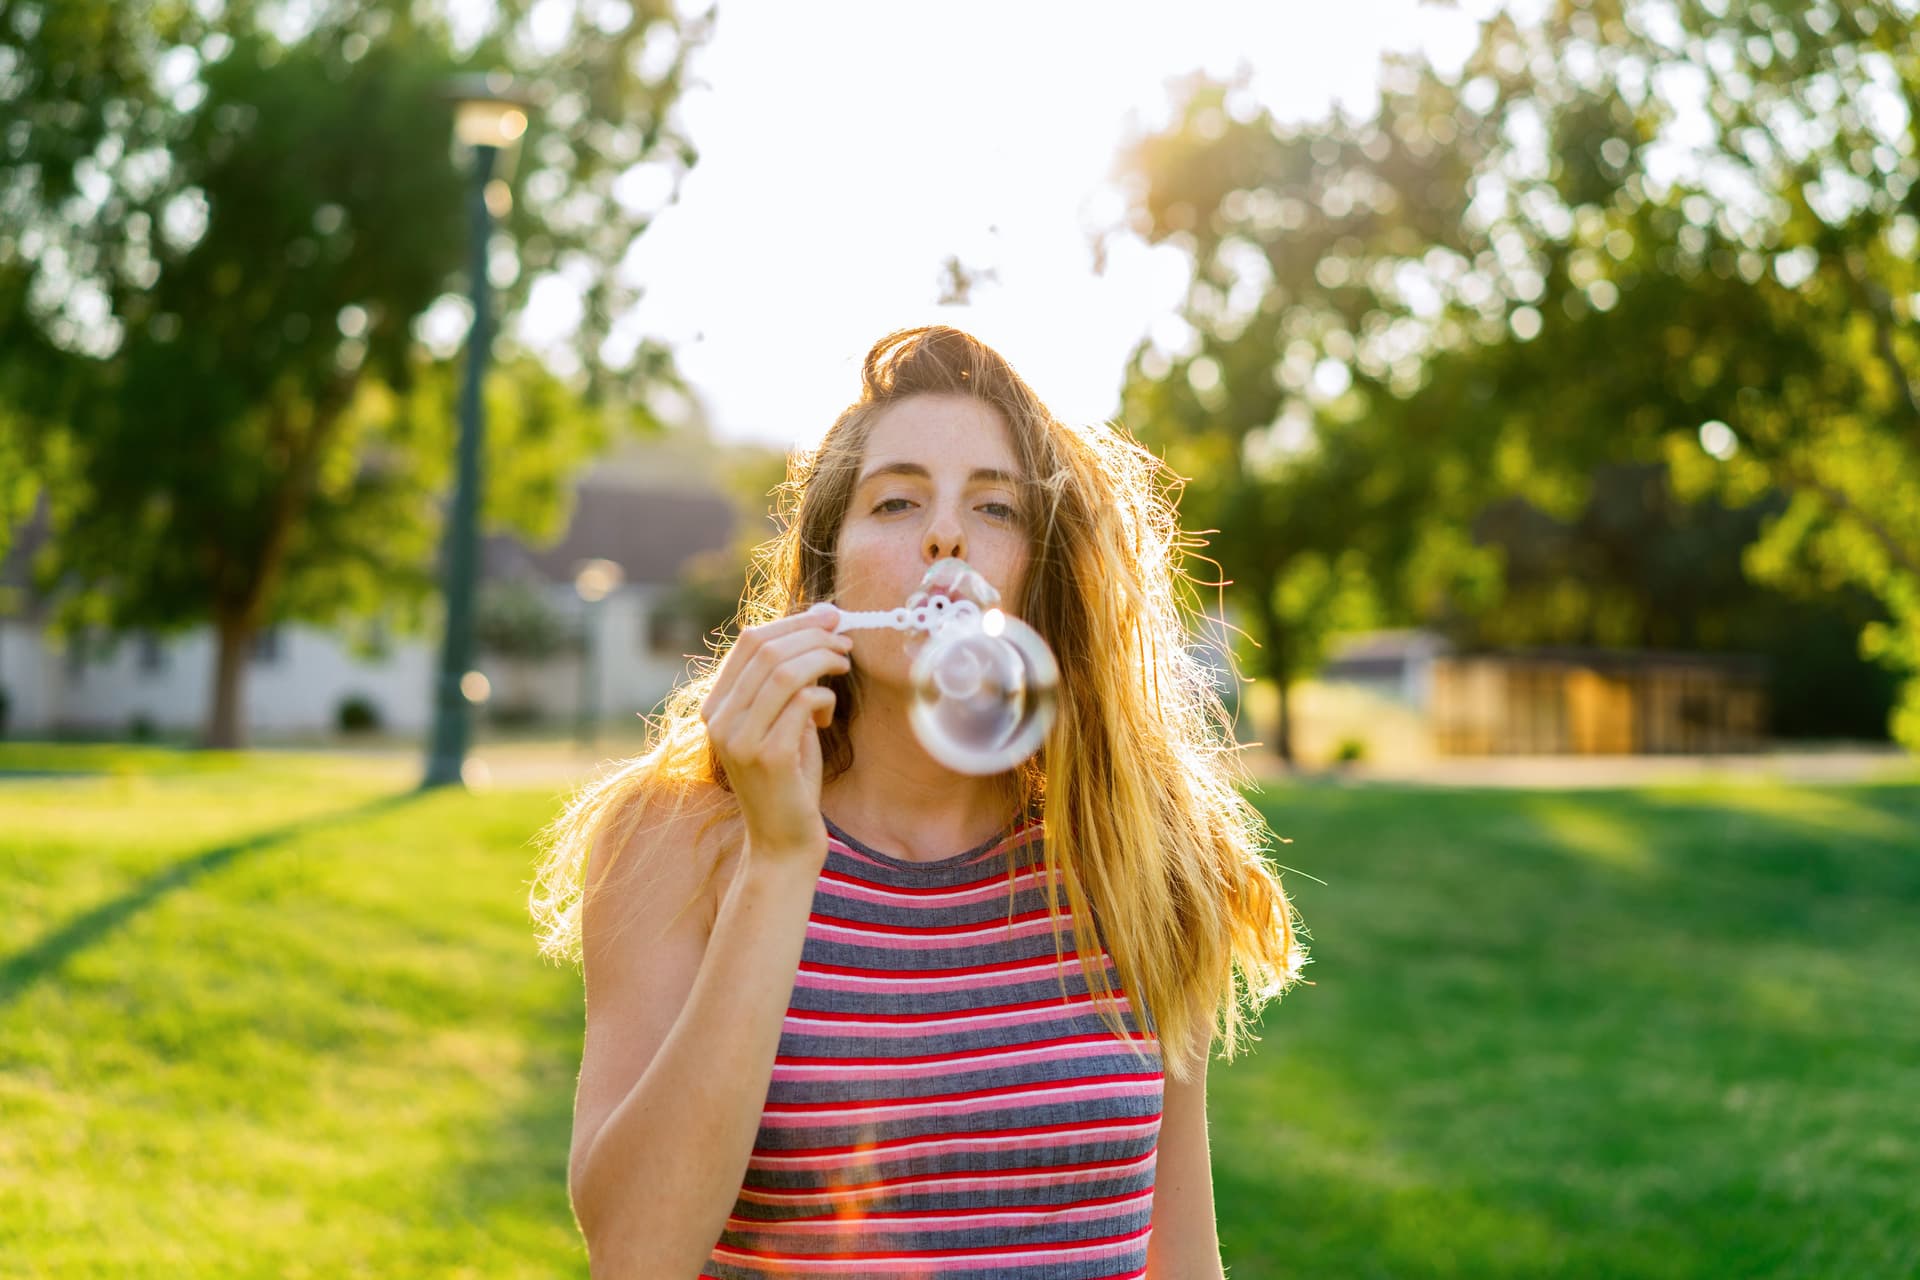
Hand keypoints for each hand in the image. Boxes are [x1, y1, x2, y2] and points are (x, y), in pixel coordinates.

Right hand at [699, 605, 849, 865]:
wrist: (782, 841)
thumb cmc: (789, 779)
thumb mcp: (782, 722)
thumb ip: (788, 681)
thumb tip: (820, 623)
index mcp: (717, 707)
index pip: (749, 642)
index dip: (793, 622)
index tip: (828, 616)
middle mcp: (720, 720)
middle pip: (766, 650)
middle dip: (813, 635)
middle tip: (844, 639)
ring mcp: (739, 739)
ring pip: (784, 671)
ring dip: (823, 658)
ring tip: (844, 665)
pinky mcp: (767, 756)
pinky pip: (801, 702)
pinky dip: (823, 698)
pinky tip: (827, 716)